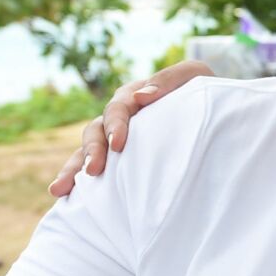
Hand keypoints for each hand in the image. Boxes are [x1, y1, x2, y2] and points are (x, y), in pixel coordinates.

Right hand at [47, 61, 212, 196]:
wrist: (215, 113)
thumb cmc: (204, 91)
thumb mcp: (194, 76)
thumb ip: (169, 80)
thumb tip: (140, 96)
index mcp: (134, 97)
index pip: (118, 108)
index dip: (116, 125)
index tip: (118, 145)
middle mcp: (120, 118)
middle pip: (96, 131)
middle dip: (91, 151)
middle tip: (92, 170)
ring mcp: (115, 140)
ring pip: (86, 151)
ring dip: (73, 169)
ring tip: (60, 189)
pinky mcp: (117, 160)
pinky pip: (93, 170)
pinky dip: (77, 182)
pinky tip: (64, 199)